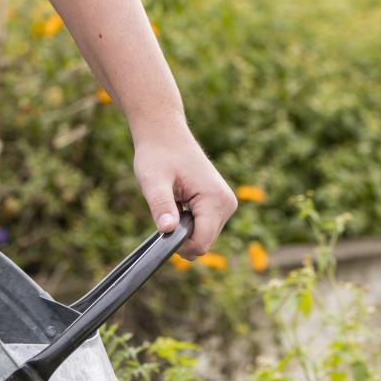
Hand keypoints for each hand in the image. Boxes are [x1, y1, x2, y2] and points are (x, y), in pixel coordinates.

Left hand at [133, 121, 236, 257]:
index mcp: (215, 199)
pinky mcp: (222, 204)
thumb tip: (168, 230)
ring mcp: (227, 204)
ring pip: (204, 238)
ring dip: (184, 229)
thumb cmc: (157, 155)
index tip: (163, 226)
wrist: (165, 135)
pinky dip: (189, 223)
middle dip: (181, 236)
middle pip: (203, 244)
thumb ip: (161, 206)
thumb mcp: (153, 182)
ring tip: (174, 202)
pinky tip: (181, 202)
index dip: (178, 245)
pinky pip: (205, 228)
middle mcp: (227, 204)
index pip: (201, 244)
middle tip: (167, 209)